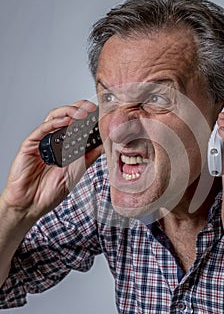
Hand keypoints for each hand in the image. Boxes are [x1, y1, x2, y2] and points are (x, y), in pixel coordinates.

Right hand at [1, 100, 101, 222]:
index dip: (87, 116)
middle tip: (91, 108)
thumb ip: (89, 156)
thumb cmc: (51, 190)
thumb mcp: (77, 171)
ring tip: (81, 113)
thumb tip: (104, 143)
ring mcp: (42, 142)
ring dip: (68, 112)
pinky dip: (54, 123)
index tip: (99, 113)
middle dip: (79, 109)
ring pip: (54, 118)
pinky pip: (42, 130)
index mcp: (66, 146)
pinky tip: (65, 122)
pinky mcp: (30, 146)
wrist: (32, 205)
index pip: (77, 124)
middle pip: (66, 117)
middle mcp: (54, 141)